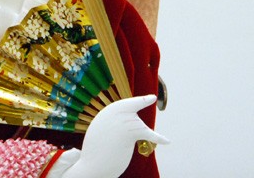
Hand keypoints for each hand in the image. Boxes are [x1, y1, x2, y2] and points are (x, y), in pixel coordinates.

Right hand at [48, 95, 167, 177]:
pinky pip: (148, 134)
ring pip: (139, 127)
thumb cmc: (96, 150)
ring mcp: (122, 120)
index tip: (153, 97)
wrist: (93, 164)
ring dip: (135, 138)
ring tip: (120, 146)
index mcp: (107, 112)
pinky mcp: (130, 132)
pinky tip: (167, 141)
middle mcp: (114, 112)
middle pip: (134, 118)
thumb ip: (114, 123)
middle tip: (119, 140)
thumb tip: (129, 127)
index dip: (141, 101)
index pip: (126, 105)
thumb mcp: (102, 130)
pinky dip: (158, 137)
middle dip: (133, 131)